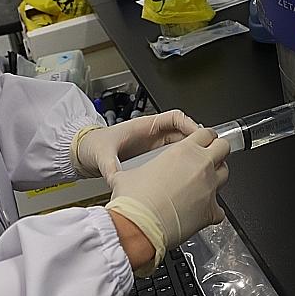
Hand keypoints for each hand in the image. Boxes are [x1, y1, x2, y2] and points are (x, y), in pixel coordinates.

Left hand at [73, 109, 200, 183]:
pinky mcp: (152, 156)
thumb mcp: (102, 154)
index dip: (190, 124)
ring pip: (181, 144)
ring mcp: (154, 145)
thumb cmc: (94, 146)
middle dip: (197, 140)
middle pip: (183, 132)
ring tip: (202, 165)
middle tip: (209, 152)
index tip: (199, 136)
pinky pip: (174, 155)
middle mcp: (152, 134)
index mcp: (144, 126)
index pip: (175, 118)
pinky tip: (187, 174)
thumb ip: (109, 166)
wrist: (85, 152)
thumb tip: (114, 177)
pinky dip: (184, 161)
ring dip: (192, 152)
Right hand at [104, 128, 230, 274]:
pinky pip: (220, 209)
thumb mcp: (127, 175)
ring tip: (203, 184)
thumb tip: (120, 176)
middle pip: (224, 148)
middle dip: (218, 151)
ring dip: (217, 177)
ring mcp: (209, 188)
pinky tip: (200, 212)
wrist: (139, 228)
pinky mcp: (211, 211)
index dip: (205, 136)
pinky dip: (212, 210)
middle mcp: (201, 166)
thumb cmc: (133, 202)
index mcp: (183, 151)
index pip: (205, 133)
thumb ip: (133, 171)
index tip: (202, 141)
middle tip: (208, 158)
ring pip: (225, 175)